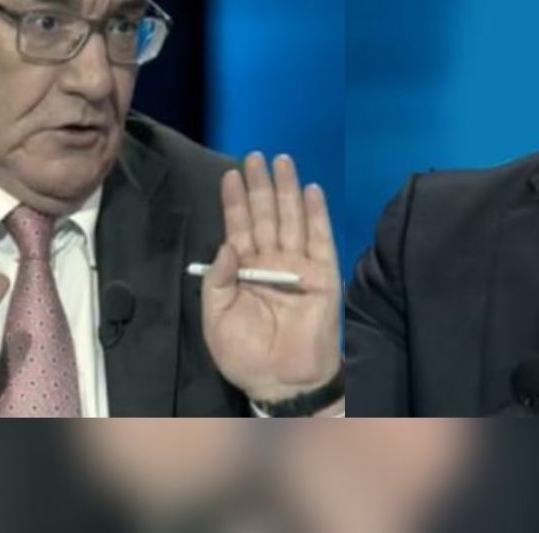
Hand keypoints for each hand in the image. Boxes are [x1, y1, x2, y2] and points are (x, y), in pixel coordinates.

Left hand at [202, 152, 340, 407]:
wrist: (282, 380)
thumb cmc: (244, 353)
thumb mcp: (216, 317)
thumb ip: (218, 279)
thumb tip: (227, 243)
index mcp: (243, 270)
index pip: (238, 226)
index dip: (234, 201)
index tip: (230, 174)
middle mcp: (271, 260)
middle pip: (265, 214)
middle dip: (260, 186)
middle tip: (254, 156)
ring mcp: (298, 264)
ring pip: (291, 218)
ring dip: (287, 189)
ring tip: (282, 161)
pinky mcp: (322, 273)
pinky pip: (320, 237)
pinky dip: (316, 213)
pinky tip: (311, 189)